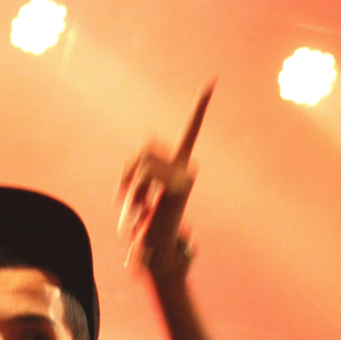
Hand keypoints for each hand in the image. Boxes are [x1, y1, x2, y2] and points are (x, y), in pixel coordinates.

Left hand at [117, 81, 213, 272]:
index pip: (190, 131)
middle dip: (129, 173)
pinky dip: (134, 194)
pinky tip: (144, 210)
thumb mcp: (139, 200)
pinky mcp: (178, 186)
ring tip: (137, 210)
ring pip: (140, 162)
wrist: (160, 259)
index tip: (212, 81)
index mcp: (179, 169)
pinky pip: (144, 175)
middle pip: (144, 148)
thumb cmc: (147, 234)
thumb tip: (134, 194)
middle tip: (128, 199)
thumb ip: (137, 182)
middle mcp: (186, 169)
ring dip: (129, 188)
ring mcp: (184, 177)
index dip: (200, 107)